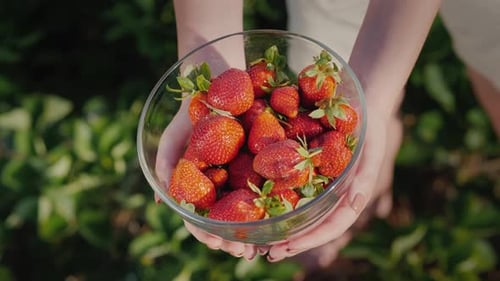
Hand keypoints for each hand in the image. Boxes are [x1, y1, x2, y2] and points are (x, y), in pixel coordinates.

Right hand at [154, 100, 265, 260]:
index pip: (199, 217)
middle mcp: (218, 185)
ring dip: (252, 232)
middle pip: (225, 220)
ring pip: (245, 212)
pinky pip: (265, 187)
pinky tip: (279, 218)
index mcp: (198, 185)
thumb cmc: (190, 114)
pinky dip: (270, 207)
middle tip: (245, 253)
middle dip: (233, 240)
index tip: (217, 244)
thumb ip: (165, 164)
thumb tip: (161, 199)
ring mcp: (238, 176)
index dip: (206, 233)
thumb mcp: (173, 138)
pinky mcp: (258, 163)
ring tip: (262, 246)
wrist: (216, 84)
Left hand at [265, 97, 402, 262]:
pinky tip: (259, 207)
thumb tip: (356, 204)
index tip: (289, 247)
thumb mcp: (372, 148)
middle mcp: (333, 196)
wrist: (359, 101)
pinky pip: (291, 189)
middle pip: (313, 225)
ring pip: (301, 213)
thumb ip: (365, 176)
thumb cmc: (368, 126)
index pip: (332, 226)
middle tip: (268, 253)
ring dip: (283, 228)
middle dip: (292, 241)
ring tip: (260, 241)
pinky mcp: (306, 171)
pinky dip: (276, 202)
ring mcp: (319, 185)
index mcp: (350, 196)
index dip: (311, 239)